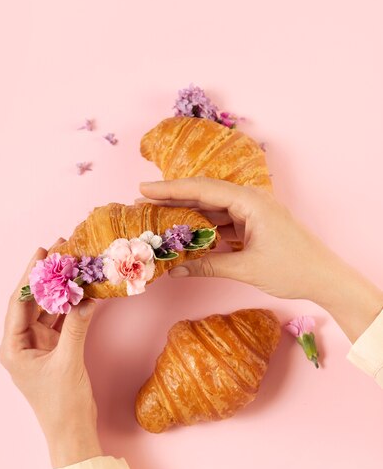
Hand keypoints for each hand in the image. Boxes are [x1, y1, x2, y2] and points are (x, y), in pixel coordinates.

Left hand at [0, 241, 102, 467]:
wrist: (73, 432)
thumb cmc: (62, 404)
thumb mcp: (68, 362)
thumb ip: (76, 327)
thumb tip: (86, 297)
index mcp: (13, 347)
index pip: (19, 303)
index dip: (31, 276)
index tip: (43, 252)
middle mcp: (22, 343)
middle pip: (33, 302)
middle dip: (47, 278)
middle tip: (61, 252)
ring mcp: (38, 346)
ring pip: (48, 310)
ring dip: (61, 291)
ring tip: (74, 266)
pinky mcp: (54, 350)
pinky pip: (62, 322)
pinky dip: (72, 308)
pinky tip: (82, 292)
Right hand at [139, 177, 382, 341]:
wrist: (325, 278)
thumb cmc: (292, 270)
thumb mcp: (246, 269)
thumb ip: (208, 267)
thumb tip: (175, 271)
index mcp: (251, 202)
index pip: (202, 190)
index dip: (170, 190)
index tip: (143, 189)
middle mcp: (251, 201)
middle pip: (205, 195)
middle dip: (174, 200)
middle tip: (143, 204)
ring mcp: (253, 213)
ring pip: (213, 209)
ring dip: (188, 215)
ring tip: (160, 220)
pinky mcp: (255, 226)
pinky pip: (224, 223)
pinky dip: (205, 230)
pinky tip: (187, 237)